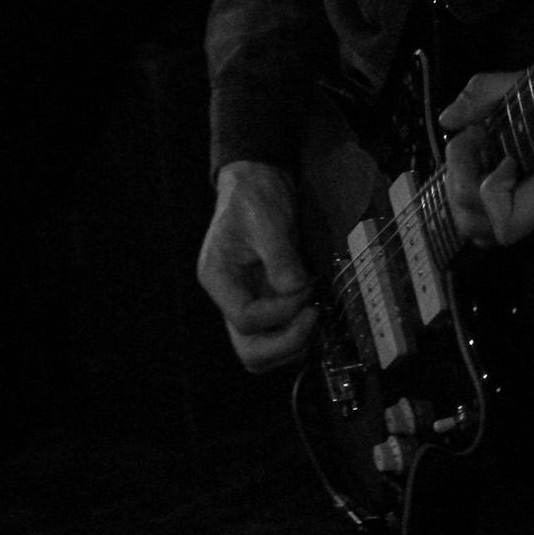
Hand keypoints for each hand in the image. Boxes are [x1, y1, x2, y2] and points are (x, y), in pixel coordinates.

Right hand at [197, 160, 316, 371]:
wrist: (258, 183)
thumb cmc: (254, 197)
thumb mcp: (268, 222)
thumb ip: (282, 260)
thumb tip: (299, 290)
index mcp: (218, 278)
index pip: (246, 318)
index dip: (281, 311)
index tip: (306, 287)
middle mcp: (229, 298)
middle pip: (250, 351)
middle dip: (287, 341)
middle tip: (314, 315)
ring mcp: (247, 302)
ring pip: (263, 352)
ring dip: (293, 343)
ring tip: (315, 313)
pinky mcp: (264, 302)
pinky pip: (277, 335)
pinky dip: (297, 333)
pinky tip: (313, 310)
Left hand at [440, 60, 533, 247]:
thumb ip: (491, 93)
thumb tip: (449, 115)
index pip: (507, 223)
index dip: (481, 192)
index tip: (482, 144)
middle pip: (488, 234)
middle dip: (460, 190)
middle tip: (468, 142)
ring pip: (493, 234)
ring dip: (469, 196)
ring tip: (476, 151)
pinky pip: (507, 220)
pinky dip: (484, 199)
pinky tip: (491, 160)